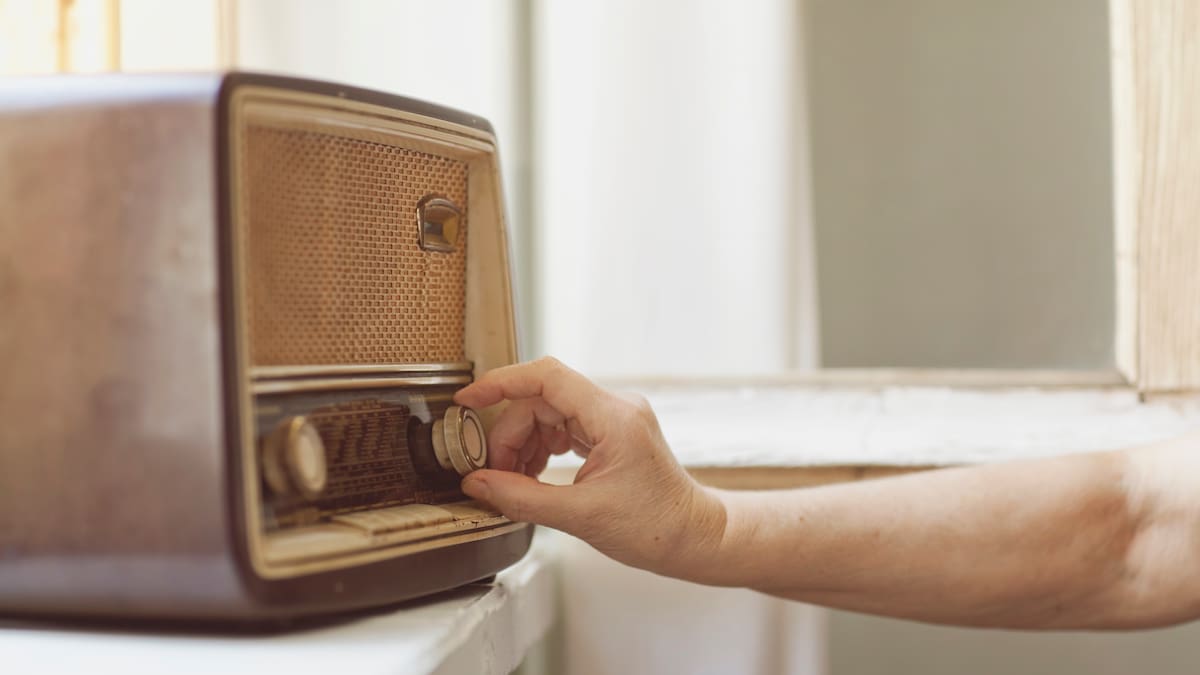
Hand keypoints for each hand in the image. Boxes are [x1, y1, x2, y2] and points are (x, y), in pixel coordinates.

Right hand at [453, 357, 725, 578]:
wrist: (694, 537)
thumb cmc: (655, 528)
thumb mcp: (580, 517)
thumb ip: (522, 498)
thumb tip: (477, 484)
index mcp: (614, 417)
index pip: (547, 377)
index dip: (501, 383)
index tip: (468, 401)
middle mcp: (615, 407)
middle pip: (542, 400)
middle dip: (510, 434)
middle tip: (494, 473)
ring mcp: (615, 418)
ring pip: (549, 413)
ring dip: (524, 443)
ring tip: (514, 481)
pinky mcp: (612, 432)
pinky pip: (564, 426)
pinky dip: (541, 448)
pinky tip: (533, 475)